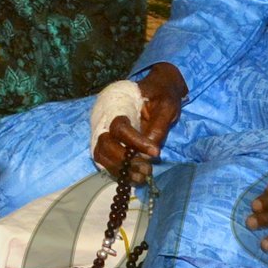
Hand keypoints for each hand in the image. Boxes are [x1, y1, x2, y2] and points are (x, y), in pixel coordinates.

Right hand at [94, 61, 185, 178]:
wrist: (154, 90)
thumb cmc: (160, 95)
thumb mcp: (166, 105)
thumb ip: (158, 126)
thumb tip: (150, 153)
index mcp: (117, 103)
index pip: (119, 127)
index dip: (136, 143)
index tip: (155, 153)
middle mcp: (103, 117)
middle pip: (104, 144)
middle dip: (125, 161)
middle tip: (148, 169)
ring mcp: (101, 130)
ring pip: (101, 155)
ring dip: (120, 170)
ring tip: (142, 177)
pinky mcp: (104, 142)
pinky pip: (104, 161)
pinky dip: (119, 172)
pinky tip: (135, 178)